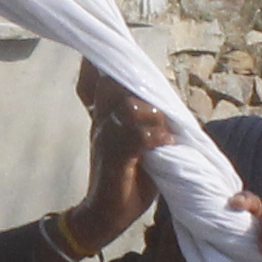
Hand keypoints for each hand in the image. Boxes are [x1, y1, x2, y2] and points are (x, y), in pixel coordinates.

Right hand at [62, 64, 168, 256]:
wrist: (103, 216)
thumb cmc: (125, 181)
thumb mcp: (134, 146)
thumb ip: (144, 124)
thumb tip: (167, 104)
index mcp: (103, 118)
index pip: (95, 81)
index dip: (101, 63)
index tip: (117, 45)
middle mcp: (101, 123)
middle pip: (114, 84)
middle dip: (137, 80)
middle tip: (156, 93)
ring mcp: (105, 140)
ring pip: (129, 108)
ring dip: (153, 113)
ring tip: (165, 128)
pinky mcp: (115, 160)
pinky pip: (137, 137)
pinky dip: (156, 137)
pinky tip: (166, 143)